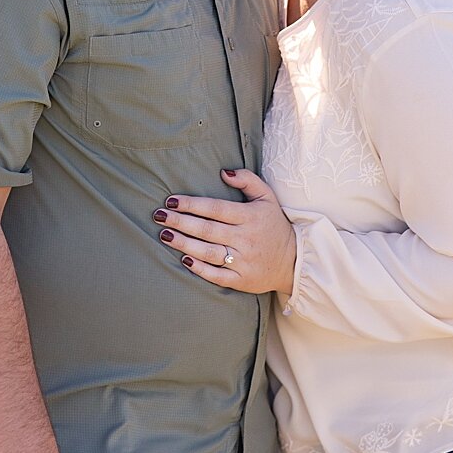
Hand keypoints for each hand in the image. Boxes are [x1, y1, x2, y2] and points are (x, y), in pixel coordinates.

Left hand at [157, 169, 296, 294]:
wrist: (293, 260)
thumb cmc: (274, 225)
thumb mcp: (267, 197)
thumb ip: (248, 180)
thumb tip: (224, 172)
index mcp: (250, 216)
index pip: (216, 208)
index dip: (192, 204)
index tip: (171, 200)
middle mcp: (246, 238)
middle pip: (207, 229)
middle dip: (181, 222)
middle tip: (159, 215)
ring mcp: (243, 260)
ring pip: (208, 252)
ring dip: (184, 243)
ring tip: (165, 235)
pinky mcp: (242, 280)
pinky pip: (217, 275)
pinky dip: (199, 268)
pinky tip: (184, 259)